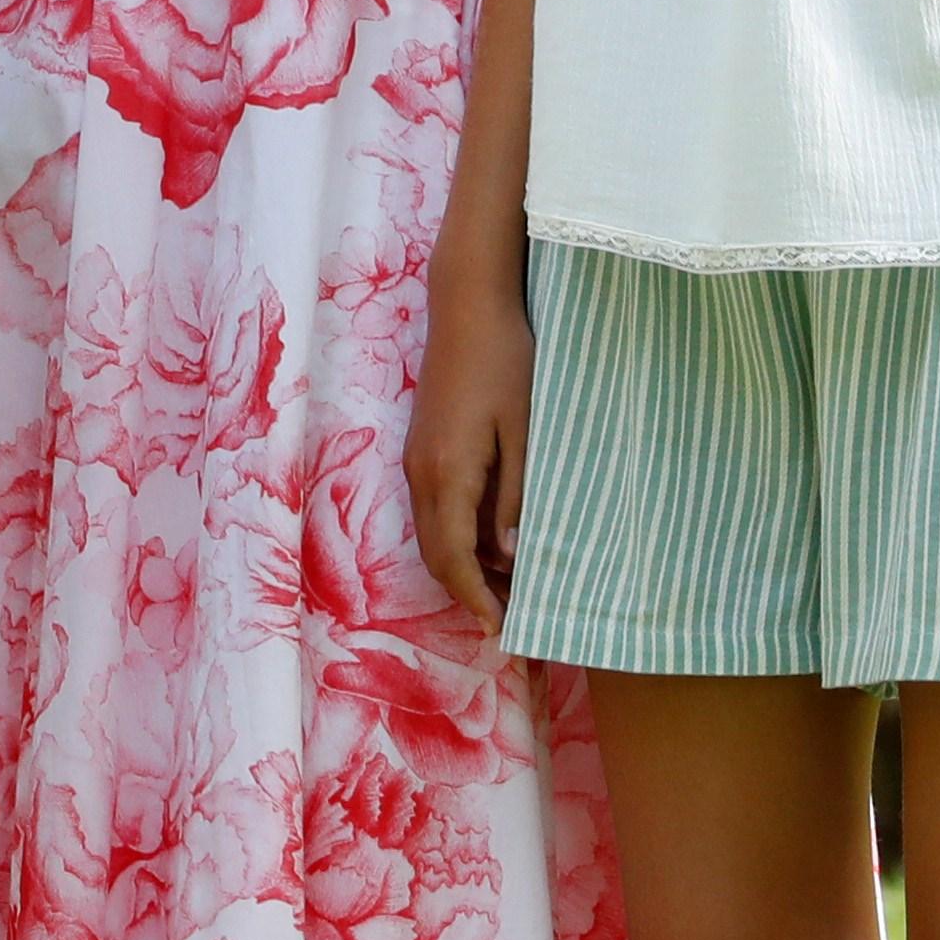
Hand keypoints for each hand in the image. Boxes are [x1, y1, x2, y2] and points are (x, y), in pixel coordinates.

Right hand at [406, 256, 532, 629]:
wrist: (468, 305)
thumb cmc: (506, 362)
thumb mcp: (524, 432)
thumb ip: (516, 496)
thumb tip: (512, 557)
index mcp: (447, 474)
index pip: (455, 559)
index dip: (476, 601)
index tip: (502, 633)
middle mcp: (420, 474)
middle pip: (435, 556)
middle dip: (469, 594)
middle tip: (513, 619)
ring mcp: (415, 460)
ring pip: (431, 536)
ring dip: (463, 568)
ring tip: (510, 586)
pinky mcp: (420, 447)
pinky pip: (433, 511)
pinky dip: (457, 539)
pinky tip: (494, 539)